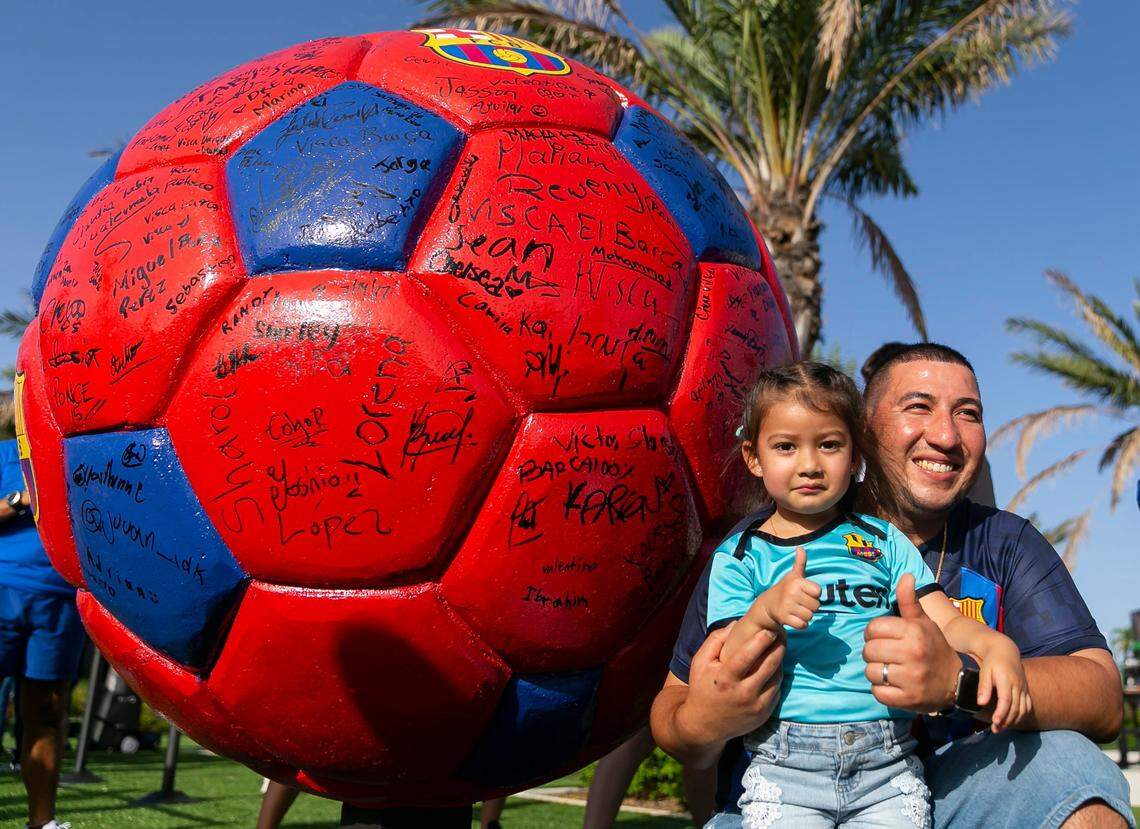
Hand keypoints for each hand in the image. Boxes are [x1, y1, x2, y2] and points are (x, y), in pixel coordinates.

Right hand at [677, 622, 785, 745]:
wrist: (704, 726)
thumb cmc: (702, 688)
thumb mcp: (700, 662)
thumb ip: (716, 640)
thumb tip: (736, 623)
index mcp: (725, 679)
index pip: (747, 656)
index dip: (761, 641)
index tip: (770, 628)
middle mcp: (743, 694)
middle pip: (769, 665)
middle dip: (778, 646)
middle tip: (782, 633)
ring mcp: (756, 706)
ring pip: (777, 677)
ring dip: (779, 660)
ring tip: (779, 646)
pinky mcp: (765, 714)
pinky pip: (777, 689)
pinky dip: (776, 676)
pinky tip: (773, 666)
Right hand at [754, 547, 820, 629]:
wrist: (768, 604)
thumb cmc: (785, 588)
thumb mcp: (793, 575)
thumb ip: (800, 562)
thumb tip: (800, 548)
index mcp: (796, 582)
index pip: (818, 592)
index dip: (813, 594)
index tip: (804, 592)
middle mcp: (791, 593)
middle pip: (816, 606)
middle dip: (810, 606)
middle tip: (800, 603)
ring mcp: (787, 606)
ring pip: (810, 616)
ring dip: (806, 616)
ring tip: (797, 610)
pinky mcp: (784, 618)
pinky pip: (803, 625)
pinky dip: (801, 624)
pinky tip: (794, 619)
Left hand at [862, 574, 959, 712]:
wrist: (957, 682)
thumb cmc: (934, 648)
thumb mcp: (924, 623)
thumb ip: (909, 601)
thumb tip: (906, 575)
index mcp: (914, 632)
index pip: (872, 629)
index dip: (874, 633)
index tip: (885, 638)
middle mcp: (912, 653)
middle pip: (868, 651)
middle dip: (874, 653)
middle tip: (887, 656)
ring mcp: (910, 678)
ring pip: (871, 672)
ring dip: (877, 672)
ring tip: (890, 670)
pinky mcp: (907, 699)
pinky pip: (877, 693)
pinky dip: (881, 690)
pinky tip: (893, 685)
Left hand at [977, 639, 1032, 731]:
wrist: (1005, 652)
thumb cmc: (992, 662)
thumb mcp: (985, 671)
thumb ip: (983, 687)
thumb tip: (981, 703)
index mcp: (1007, 680)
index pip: (1006, 700)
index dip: (1001, 712)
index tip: (995, 722)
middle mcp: (1018, 686)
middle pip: (1015, 708)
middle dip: (1006, 721)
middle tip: (995, 729)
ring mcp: (1024, 689)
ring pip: (1022, 709)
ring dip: (1013, 721)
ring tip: (1000, 728)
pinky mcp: (1026, 691)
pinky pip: (1027, 706)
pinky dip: (1021, 716)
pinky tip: (1012, 721)